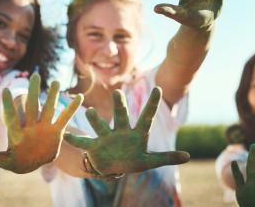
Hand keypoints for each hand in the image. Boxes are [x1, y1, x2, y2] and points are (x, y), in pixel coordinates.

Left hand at [0, 73, 82, 173]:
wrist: (33, 163)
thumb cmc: (17, 162)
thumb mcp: (5, 162)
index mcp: (17, 133)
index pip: (12, 117)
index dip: (9, 106)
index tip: (5, 91)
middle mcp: (31, 126)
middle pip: (32, 107)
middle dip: (34, 92)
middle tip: (35, 76)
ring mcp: (44, 127)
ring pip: (49, 109)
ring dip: (53, 96)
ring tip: (56, 82)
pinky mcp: (56, 131)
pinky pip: (65, 118)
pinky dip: (71, 108)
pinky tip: (79, 97)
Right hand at [64, 87, 189, 175]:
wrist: (111, 166)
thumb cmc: (132, 160)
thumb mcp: (150, 162)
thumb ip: (167, 157)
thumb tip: (188, 156)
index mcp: (136, 134)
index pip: (146, 117)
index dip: (152, 104)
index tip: (158, 88)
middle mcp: (120, 131)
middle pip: (120, 115)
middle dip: (118, 105)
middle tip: (118, 93)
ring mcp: (106, 137)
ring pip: (100, 126)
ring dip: (94, 120)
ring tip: (89, 112)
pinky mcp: (94, 147)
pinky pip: (84, 144)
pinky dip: (75, 142)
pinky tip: (65, 137)